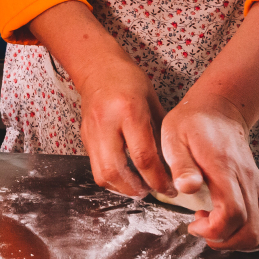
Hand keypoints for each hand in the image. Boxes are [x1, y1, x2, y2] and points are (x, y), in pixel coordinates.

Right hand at [30, 0, 173, 198]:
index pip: (143, 157)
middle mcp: (106, 124)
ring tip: (139, 188)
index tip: (170, 188)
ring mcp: (91, 132)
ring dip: (122, 189)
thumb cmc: (128, 79)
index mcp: (128, 112)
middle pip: (117, 172)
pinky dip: (112, 178)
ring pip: (102, 175)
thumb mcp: (152, 100)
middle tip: (153, 191)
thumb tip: (173, 162)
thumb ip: (160, 132)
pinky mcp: (84, 138)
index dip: (158, 179)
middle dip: (138, 190)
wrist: (96, 66)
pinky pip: (96, 167)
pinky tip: (126, 176)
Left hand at [161, 91, 258, 250]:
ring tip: (216, 226)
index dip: (214, 230)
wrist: (217, 111)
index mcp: (225, 169)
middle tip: (201, 227)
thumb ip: (181, 164)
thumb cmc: (191, 125)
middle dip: (225, 242)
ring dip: (240, 242)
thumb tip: (187, 188)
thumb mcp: (174, 138)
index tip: (193, 224)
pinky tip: (232, 223)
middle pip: (252, 232)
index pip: (233, 214)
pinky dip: (255, 235)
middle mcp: (248, 181)